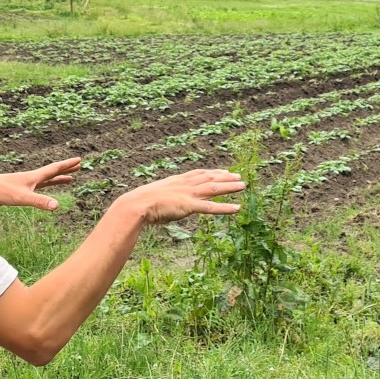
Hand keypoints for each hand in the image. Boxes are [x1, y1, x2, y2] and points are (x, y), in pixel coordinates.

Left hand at [0, 157, 81, 211]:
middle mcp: (32, 178)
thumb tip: (57, 206)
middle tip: (77, 166)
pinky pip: (37, 188)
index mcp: (35, 177)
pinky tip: (44, 191)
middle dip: (66, 170)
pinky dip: (45, 188)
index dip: (67, 165)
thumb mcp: (23, 198)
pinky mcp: (19, 191)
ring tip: (68, 179)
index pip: (55, 169)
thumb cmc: (2, 191)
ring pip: (46, 180)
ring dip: (57, 179)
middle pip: (53, 173)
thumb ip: (40, 202)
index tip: (79, 160)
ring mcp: (25, 184)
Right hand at [115, 169, 244, 225]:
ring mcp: (188, 194)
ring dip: (230, 187)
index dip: (212, 172)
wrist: (136, 205)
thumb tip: (166, 203)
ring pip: (214, 188)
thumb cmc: (141, 203)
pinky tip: (237, 208)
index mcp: (177, 181)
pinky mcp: (189, 205)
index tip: (222, 171)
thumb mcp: (155, 196)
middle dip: (225, 176)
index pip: (198, 173)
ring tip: (243, 186)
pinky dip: (225, 207)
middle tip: (238, 176)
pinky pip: (211, 207)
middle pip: (209, 177)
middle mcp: (185, 184)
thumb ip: (165, 197)